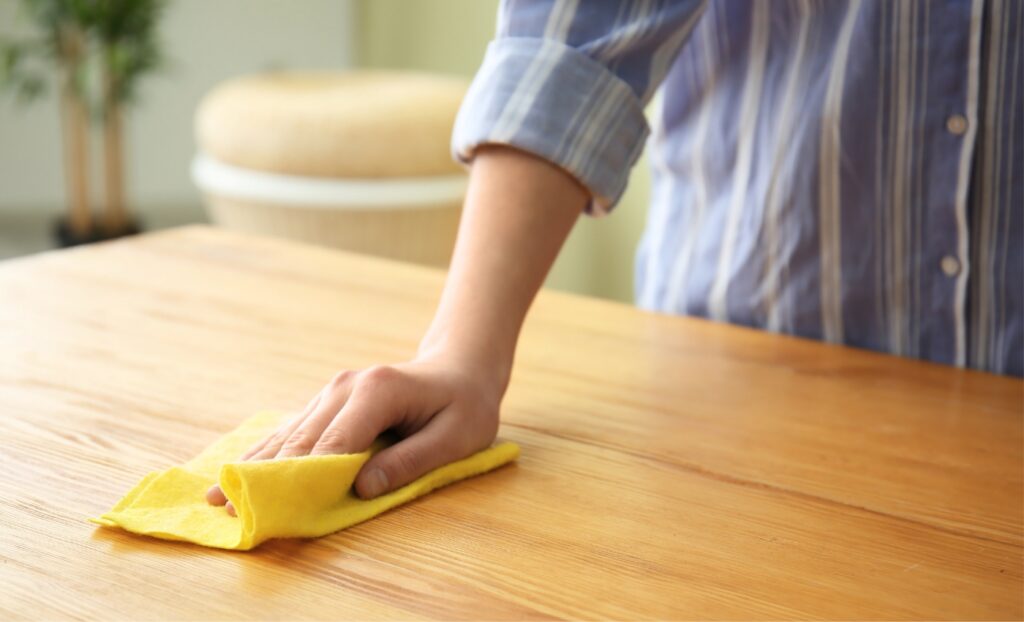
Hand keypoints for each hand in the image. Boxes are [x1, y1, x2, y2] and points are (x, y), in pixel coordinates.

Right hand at [206, 355, 502, 514]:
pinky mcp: (328, 400)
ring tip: (218, 497)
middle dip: (266, 478)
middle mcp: (345, 387)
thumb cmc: (465, 406)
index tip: (274, 508)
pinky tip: (237, 472)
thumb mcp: (457, 437)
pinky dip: (265, 453)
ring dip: (255, 467)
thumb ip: (411, 461)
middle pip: (301, 440)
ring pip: (288, 434)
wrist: (459, 369)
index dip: (304, 479)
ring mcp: (333, 390)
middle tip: (231, 511)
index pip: (334, 444)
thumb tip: (361, 488)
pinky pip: (293, 429)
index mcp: (377, 392)